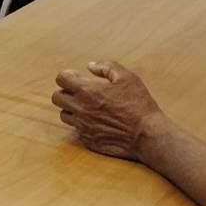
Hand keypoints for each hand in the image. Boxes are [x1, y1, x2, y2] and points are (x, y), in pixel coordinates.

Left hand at [52, 61, 166, 160]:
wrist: (148, 134)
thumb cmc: (139, 104)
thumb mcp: (127, 77)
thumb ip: (106, 67)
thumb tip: (90, 65)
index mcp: (87, 91)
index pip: (61, 79)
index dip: (67, 76)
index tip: (76, 77)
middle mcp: (80, 108)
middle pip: (57, 98)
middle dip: (65, 92)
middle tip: (78, 92)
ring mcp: (83, 126)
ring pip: (64, 115)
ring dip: (71, 109)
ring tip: (86, 107)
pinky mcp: (88, 139)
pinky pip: (76, 130)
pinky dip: (81, 124)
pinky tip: (95, 122)